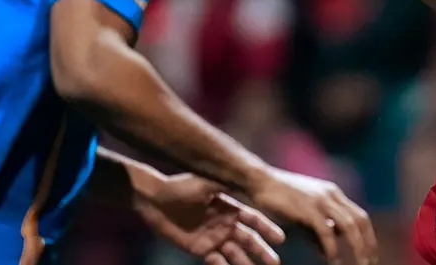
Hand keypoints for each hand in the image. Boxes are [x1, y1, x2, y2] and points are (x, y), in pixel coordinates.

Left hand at [135, 173, 284, 264]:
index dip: (267, 229)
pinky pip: (216, 262)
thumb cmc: (182, 187)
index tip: (280, 239)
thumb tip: (251, 179)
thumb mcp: (207, 182)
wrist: (155, 200)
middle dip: (262, 251)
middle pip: (249, 240)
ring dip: (245, 263)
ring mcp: (213, 238)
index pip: (254, 220)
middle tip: (275, 263)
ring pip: (235, 254)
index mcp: (230, 207)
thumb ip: (228, 184)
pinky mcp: (200, 249)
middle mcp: (225, 224)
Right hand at [251, 168, 377, 264]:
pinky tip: (334, 260)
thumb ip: (318, 234)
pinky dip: (332, 247)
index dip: (368, 237)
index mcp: (334, 195)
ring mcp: (321, 200)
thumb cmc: (281, 200)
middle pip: (360, 220)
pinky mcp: (308, 208)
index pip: (360, 216)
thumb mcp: (305, 217)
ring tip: (360, 264)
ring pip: (349, 225)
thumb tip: (330, 254)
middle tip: (371, 263)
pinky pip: (326, 230)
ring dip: (357, 247)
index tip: (371, 255)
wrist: (261, 182)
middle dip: (368, 244)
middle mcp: (332, 195)